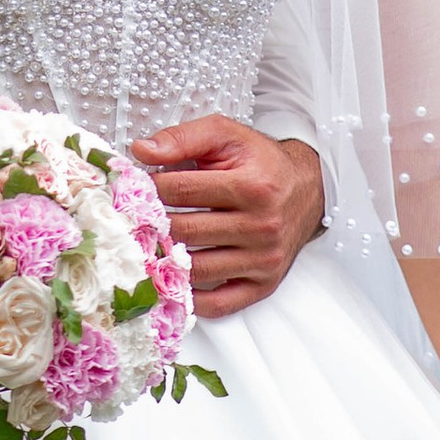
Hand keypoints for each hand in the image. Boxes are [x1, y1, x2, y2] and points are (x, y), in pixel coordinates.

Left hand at [129, 119, 325, 318]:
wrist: (308, 189)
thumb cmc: (260, 161)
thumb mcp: (225, 135)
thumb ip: (182, 138)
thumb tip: (140, 151)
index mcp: (252, 186)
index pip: (181, 191)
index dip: (150, 187)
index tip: (135, 187)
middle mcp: (261, 226)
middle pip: (185, 231)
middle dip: (151, 223)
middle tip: (132, 218)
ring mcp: (264, 260)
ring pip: (196, 269)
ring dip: (165, 260)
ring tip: (146, 245)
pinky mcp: (264, 284)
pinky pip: (219, 304)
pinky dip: (191, 298)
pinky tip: (174, 280)